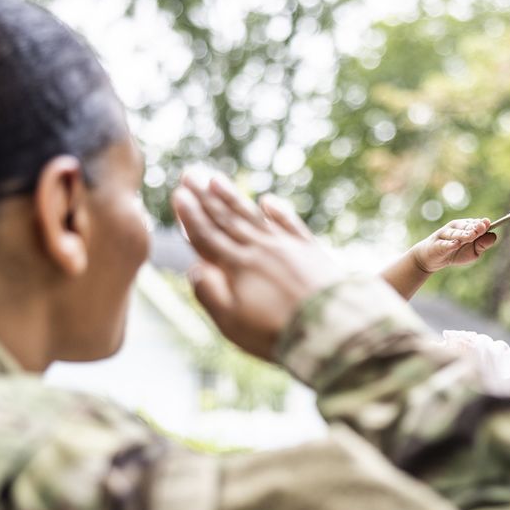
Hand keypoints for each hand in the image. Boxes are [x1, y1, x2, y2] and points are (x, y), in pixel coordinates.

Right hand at [172, 173, 342, 360]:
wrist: (331, 329)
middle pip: (227, 219)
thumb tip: (194, 268)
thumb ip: (210, 294)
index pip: (207, 236)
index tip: (179, 195)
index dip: (190, 216)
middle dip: (205, 197)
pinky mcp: (310, 251)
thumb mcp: (232, 323)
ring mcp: (286, 247)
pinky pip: (290, 224)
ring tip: (217, 180)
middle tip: (191, 175)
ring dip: (233, 197)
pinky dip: (277, 211)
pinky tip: (267, 201)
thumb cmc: (276, 334)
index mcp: (237, 267)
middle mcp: (259, 249)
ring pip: (253, 216)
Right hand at [409, 218, 496, 273]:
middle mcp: (454, 228)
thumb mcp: (473, 252)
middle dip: (473, 227)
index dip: (481, 224)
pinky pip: (444, 244)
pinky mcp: (436, 245)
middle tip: (482, 227)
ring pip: (454, 233)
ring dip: (463, 234)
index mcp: (465, 227)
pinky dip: (449, 244)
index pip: (474, 223)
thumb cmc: (455, 253)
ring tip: (471, 236)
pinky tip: (455, 244)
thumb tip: (493, 236)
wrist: (433, 260)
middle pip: (465, 226)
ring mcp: (444, 235)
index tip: (487, 223)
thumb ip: (483, 244)